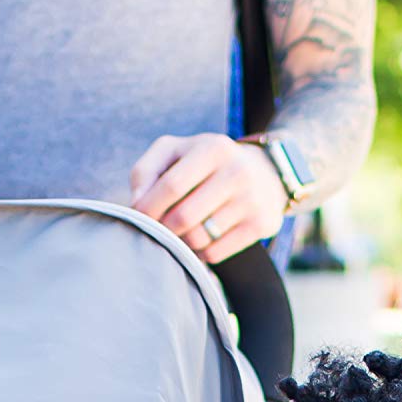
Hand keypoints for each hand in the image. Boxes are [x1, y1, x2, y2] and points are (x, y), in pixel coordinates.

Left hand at [129, 133, 285, 263]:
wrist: (265, 173)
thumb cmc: (206, 164)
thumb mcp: (176, 152)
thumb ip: (146, 171)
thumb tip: (137, 203)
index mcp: (213, 148)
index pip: (172, 186)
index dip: (149, 207)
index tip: (138, 218)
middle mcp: (236, 172)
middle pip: (184, 217)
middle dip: (164, 229)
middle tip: (159, 229)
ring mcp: (252, 200)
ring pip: (199, 239)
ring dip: (182, 242)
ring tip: (180, 233)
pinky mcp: (261, 225)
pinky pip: (216, 253)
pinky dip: (200, 253)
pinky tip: (201, 241)